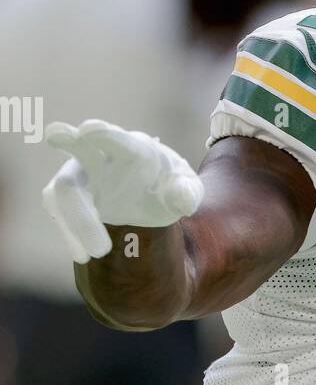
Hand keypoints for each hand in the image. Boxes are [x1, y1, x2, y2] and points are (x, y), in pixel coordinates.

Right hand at [42, 119, 203, 263]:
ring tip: (100, 252)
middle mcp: (99, 156)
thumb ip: (187, 192)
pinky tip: (83, 255)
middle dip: (78, 197)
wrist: (152, 193)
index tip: (86, 130)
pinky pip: (58, 211)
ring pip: (62, 191)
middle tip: (100, 243)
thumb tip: (183, 199)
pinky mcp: (68, 196)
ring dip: (76, 222)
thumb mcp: (187, 188)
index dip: (103, 134)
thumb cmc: (169, 184)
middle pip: (78, 165)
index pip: (117, 140)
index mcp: (132, 149)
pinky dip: (70, 235)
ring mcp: (80, 175)